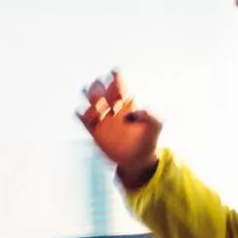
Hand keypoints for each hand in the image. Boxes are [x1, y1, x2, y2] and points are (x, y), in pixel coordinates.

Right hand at [76, 69, 162, 186]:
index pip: (116, 78)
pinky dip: (82, 114)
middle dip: (100, 90)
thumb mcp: (156, 126)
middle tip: (109, 106)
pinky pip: (81, 114)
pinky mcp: (93, 128)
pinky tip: (93, 122)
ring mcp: (101, 115)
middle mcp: (111, 103)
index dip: (115, 80)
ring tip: (99, 114)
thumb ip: (149, 115)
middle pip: (98, 84)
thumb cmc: (149, 139)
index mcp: (126, 98)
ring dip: (89, 100)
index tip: (120, 95)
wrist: (138, 159)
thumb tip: (130, 114)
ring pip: (87, 95)